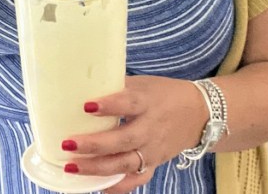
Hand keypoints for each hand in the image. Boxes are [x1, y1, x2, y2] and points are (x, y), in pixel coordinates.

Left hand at [60, 76, 208, 192]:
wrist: (199, 114)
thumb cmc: (164, 95)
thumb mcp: (144, 84)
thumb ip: (117, 87)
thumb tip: (81, 86)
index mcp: (148, 103)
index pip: (129, 103)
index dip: (109, 106)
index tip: (86, 106)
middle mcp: (151, 128)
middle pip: (123, 140)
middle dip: (94, 144)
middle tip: (68, 144)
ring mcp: (153, 150)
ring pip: (125, 164)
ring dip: (97, 168)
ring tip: (72, 167)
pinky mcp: (154, 164)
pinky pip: (136, 179)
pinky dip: (118, 186)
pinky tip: (97, 188)